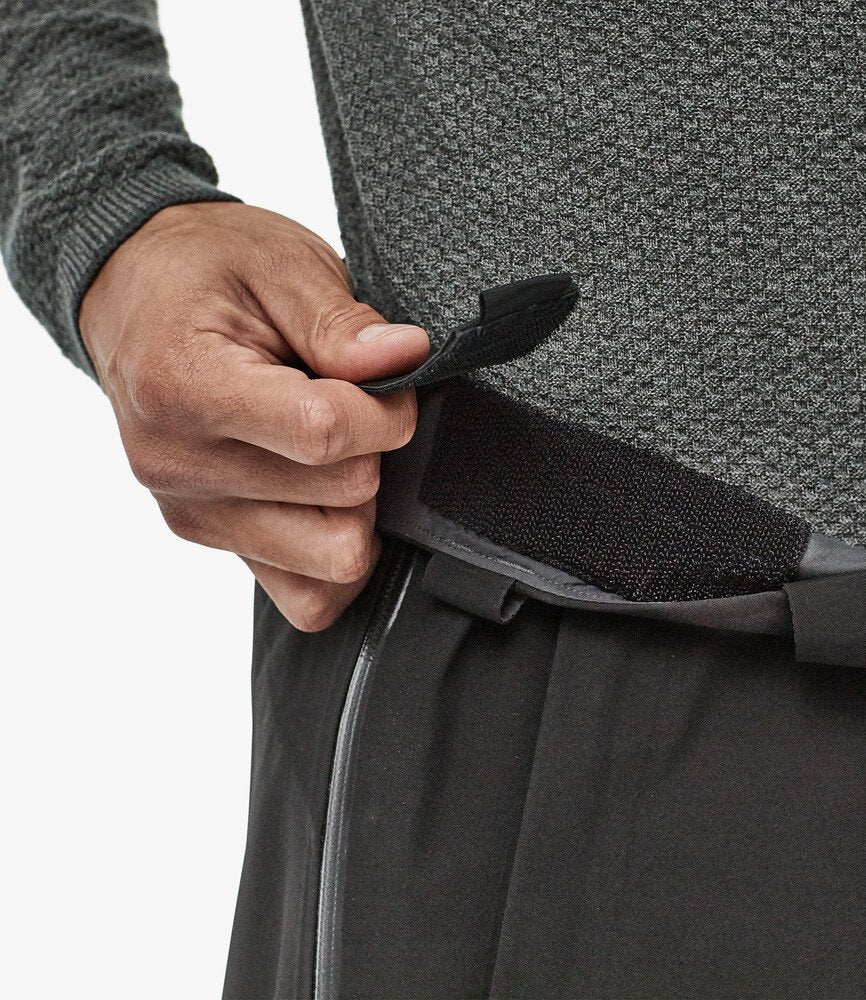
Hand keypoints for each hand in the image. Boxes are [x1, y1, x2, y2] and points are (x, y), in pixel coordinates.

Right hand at [79, 202, 428, 630]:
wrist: (136, 291)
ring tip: (330, 447)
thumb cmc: (206, 271)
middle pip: (342, 498)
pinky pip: (307, 597)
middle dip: (373, 450)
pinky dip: (334, 555)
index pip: (322, 435)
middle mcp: (177, 464)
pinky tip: (326, 496)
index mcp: (183, 386)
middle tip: (349, 402)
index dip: (385, 411)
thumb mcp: (281, 263)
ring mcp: (192, 512)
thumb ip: (342, 322)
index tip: (386, 379)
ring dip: (357, 504)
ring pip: (335, 558)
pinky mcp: (210, 539)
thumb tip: (405, 359)